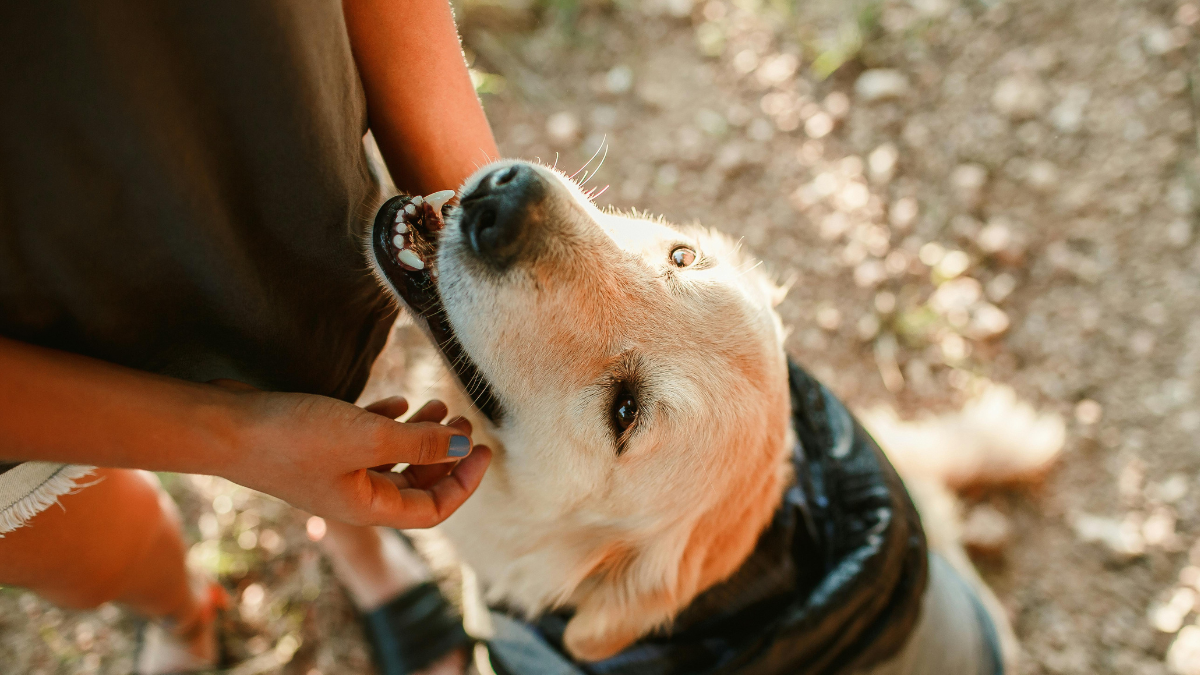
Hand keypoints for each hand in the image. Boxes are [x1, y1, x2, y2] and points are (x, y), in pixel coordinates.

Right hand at [222, 389, 490, 528]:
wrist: (223, 426)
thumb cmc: (293, 437)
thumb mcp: (368, 437)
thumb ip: (419, 442)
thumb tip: (463, 443)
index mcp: (369, 507)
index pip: (433, 509)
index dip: (463, 482)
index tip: (484, 448)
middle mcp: (353, 496)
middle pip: (415, 484)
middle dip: (444, 454)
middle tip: (463, 419)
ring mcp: (334, 472)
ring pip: (391, 460)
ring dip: (418, 436)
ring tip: (437, 406)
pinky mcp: (316, 447)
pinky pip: (364, 442)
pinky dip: (386, 424)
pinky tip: (397, 401)